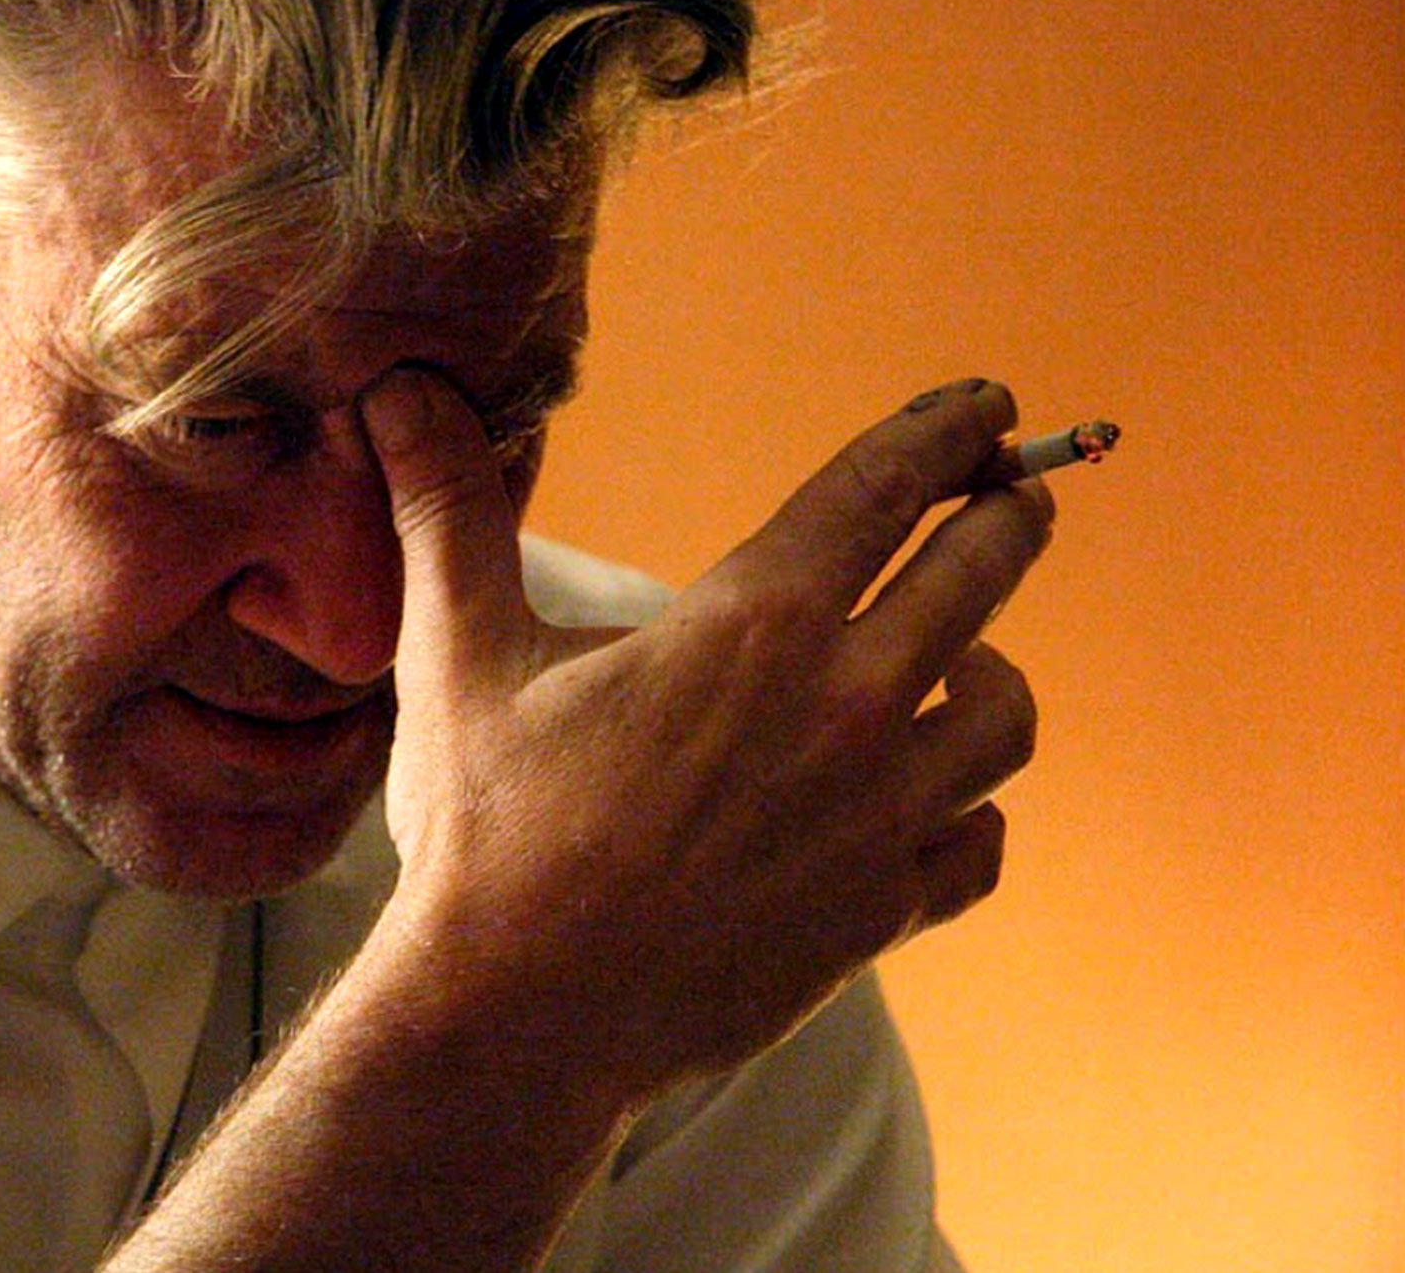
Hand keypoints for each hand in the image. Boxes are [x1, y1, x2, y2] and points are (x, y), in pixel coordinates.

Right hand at [360, 372, 1051, 1099]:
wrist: (518, 1016)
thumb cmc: (490, 828)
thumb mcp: (458, 653)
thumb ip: (448, 511)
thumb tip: (398, 391)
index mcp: (752, 623)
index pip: (884, 488)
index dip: (946, 430)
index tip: (988, 403)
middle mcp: (844, 706)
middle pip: (981, 573)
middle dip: (1007, 513)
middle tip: (1010, 492)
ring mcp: (876, 817)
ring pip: (1007, 712)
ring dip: (992, 667)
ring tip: (965, 657)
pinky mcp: (881, 913)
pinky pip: (981, 843)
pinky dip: (970, 810)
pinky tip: (933, 802)